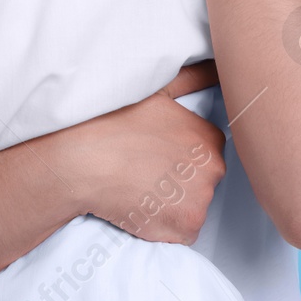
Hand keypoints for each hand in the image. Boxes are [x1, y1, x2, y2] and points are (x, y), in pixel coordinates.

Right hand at [45, 61, 226, 242]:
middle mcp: (213, 169)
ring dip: (171, 206)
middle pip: (201, 183)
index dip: (179, 158)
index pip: (205, 156)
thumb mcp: (158, 91)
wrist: (83, 159)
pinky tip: (141, 208)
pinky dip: (164, 227)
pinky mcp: (184, 226)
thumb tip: (216, 66)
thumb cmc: (116, 121)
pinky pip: (181, 233)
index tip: (156, 157)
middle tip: (145, 173)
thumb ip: (193, 78)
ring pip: (191, 208)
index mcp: (210, 138)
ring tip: (140, 189)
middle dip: (179, 183)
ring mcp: (200, 200)